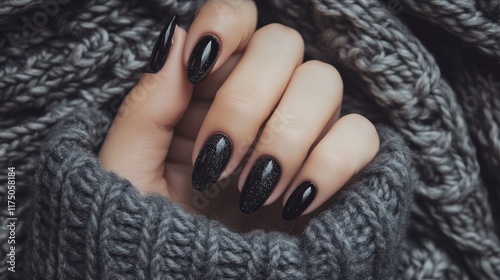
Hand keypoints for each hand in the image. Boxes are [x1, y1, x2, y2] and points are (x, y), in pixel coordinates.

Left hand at [98, 0, 378, 232]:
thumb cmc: (151, 231)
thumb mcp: (130, 170)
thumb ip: (147, 106)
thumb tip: (177, 38)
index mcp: (208, 88)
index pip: (237, 15)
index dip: (226, 25)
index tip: (201, 68)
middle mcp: (260, 97)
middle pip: (283, 45)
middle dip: (246, 102)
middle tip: (218, 160)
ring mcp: (301, 130)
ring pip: (324, 83)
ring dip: (285, 137)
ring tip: (252, 190)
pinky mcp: (337, 166)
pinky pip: (360, 136)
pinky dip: (329, 164)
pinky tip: (292, 202)